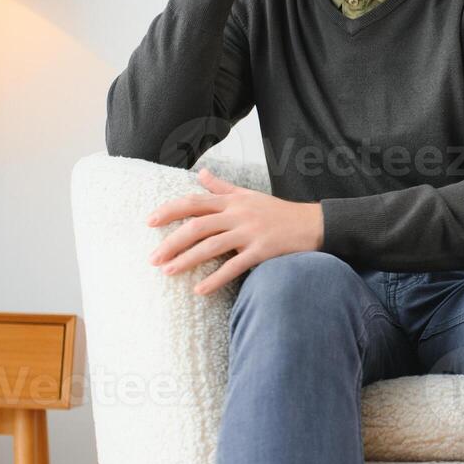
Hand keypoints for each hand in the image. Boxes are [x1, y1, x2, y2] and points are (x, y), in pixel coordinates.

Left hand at [146, 167, 323, 295]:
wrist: (313, 224)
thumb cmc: (279, 212)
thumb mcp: (249, 195)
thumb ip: (223, 187)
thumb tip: (202, 173)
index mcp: (233, 202)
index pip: (194, 202)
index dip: (170, 210)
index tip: (149, 221)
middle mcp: (238, 215)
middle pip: (197, 226)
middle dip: (172, 242)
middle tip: (153, 258)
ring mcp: (250, 232)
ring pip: (211, 246)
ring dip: (187, 260)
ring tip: (168, 272)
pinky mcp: (262, 250)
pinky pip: (234, 266)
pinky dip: (215, 279)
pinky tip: (199, 289)